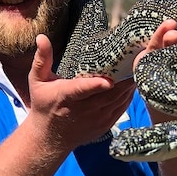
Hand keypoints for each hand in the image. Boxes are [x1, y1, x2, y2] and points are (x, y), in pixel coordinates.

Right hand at [27, 34, 135, 150]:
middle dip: (124, 79)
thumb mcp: (38, 81)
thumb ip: (42, 59)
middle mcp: (83, 110)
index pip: (82, 90)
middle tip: (136, 60)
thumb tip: (42, 37)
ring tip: (138, 69)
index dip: (96, 85)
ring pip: (118, 101)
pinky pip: (121, 109)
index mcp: (66, 96)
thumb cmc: (44, 105)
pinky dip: (128, 97)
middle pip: (108, 94)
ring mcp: (95, 119)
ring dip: (129, 86)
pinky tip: (133, 85)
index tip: (108, 80)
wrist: (49, 138)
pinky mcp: (104, 125)